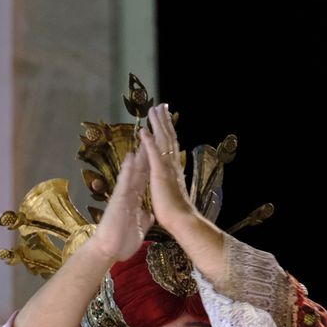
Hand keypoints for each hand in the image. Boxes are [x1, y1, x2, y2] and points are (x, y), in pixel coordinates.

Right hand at [91, 148, 151, 262]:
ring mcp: (122, 195)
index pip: (145, 181)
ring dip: (138, 157)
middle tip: (152, 139)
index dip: (152, 167)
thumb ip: (143, 219)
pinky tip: (130, 156)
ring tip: (143, 140)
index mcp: (134, 201)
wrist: (108, 251)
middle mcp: (128, 195)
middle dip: (147, 156)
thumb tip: (149, 214)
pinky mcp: (118, 199)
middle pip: (140, 172)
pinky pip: (124, 181)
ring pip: (132, 173)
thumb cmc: (121, 242)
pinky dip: (127, 169)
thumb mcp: (138, 228)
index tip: (158, 154)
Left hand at [140, 103, 198, 232]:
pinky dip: (149, 142)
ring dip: (158, 124)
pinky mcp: (160, 174)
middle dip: (164, 121)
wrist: (182, 221)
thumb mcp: (172, 195)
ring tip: (154, 109)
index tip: (165, 119)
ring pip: (162, 141)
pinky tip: (144, 131)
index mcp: (172, 171)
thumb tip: (173, 183)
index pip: (170, 147)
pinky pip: (154, 155)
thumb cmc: (177, 214)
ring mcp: (166, 169)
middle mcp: (171, 166)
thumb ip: (171, 186)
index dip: (167, 132)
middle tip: (161, 105)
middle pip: (168, 138)